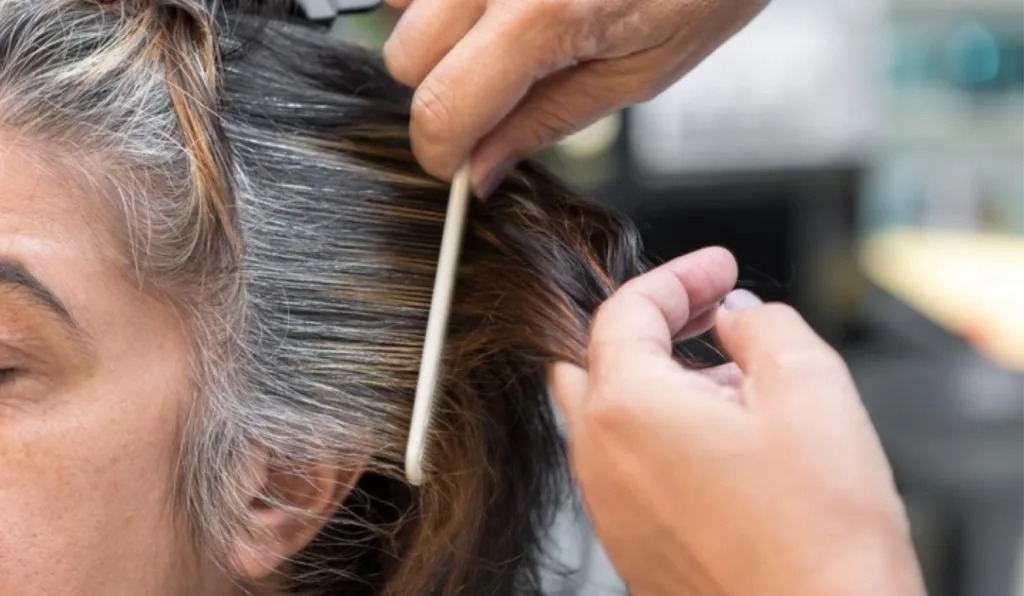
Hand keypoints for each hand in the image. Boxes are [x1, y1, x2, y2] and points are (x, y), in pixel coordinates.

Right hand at [382, 0, 765, 194]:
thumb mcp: (638, 74)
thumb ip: (545, 121)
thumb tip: (482, 168)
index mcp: (541, 15)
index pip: (442, 108)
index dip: (442, 154)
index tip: (458, 166)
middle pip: (403, 56)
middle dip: (441, 91)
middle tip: (497, 95)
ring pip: (398, 3)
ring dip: (434, 31)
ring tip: (502, 33)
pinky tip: (495, 4)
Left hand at [550, 248, 926, 595]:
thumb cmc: (816, 538)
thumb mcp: (810, 388)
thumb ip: (763, 325)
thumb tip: (738, 316)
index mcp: (627, 408)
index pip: (626, 310)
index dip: (678, 276)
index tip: (717, 269)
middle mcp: (600, 457)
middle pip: (595, 357)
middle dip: (651, 322)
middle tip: (707, 312)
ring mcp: (610, 506)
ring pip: (611, 413)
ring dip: (661, 378)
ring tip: (736, 379)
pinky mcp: (632, 543)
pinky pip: (629, 464)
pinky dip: (662, 431)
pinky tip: (726, 439)